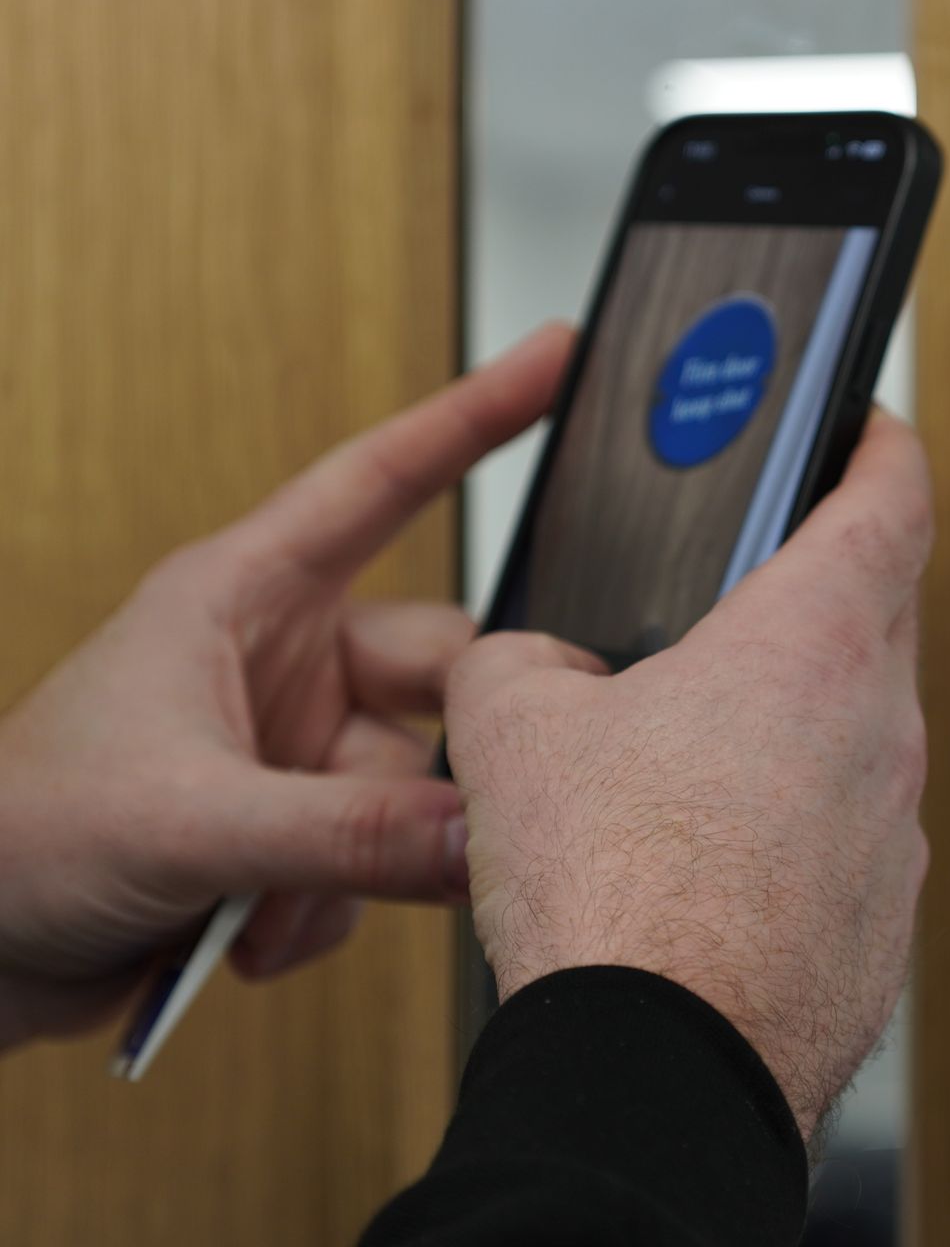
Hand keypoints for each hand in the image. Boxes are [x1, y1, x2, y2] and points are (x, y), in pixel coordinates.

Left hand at [0, 325, 573, 1051]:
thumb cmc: (12, 840)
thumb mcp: (187, 821)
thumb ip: (346, 835)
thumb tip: (484, 834)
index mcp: (244, 597)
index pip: (382, 482)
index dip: (474, 416)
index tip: (554, 357)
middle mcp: (284, 663)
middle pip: (444, 669)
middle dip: (440, 758)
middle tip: (454, 816)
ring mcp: (293, 750)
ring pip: (417, 788)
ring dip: (362, 865)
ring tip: (263, 905)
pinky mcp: (294, 832)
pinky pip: (382, 859)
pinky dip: (331, 910)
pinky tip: (250, 934)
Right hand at [446, 412, 931, 1139]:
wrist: (661, 1064)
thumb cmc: (617, 892)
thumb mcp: (513, 731)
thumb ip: (521, 662)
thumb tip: (530, 670)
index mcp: (812, 643)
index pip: (892, 500)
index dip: (883, 448)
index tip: (874, 430)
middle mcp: (880, 728)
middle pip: (876, 619)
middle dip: (816, 596)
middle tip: (745, 601)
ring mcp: (893, 829)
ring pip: (860, 738)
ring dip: (795, 729)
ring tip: (691, 762)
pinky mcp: (884, 918)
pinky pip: (848, 838)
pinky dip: (795, 830)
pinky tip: (710, 866)